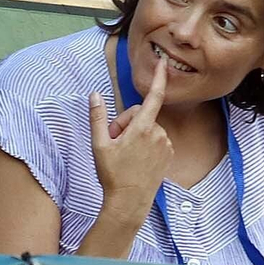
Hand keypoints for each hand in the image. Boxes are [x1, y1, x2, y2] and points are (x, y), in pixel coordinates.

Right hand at [89, 55, 172, 215]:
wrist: (130, 201)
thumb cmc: (113, 174)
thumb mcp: (99, 144)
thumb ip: (98, 117)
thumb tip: (94, 95)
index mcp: (142, 128)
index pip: (153, 96)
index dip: (159, 78)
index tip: (164, 63)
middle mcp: (159, 133)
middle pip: (140, 115)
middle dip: (126, 123)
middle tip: (114, 142)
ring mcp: (166, 145)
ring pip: (148, 128)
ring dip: (135, 135)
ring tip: (124, 154)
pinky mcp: (169, 154)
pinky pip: (156, 139)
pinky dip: (145, 144)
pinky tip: (136, 159)